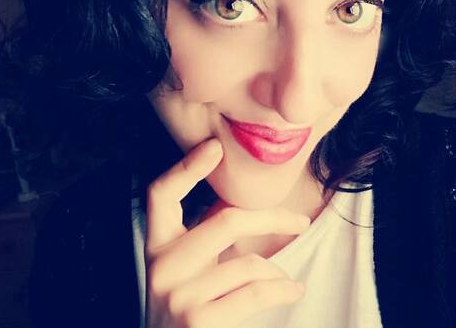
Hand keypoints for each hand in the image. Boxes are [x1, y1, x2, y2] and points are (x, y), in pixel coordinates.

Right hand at [144, 138, 309, 327]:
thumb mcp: (191, 267)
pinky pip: (255, 291)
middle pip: (226, 221)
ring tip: (284, 280)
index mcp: (156, 246)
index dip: (185, 167)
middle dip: (272, 218)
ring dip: (276, 271)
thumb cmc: (192, 307)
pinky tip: (293, 289)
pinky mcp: (198, 323)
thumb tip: (241, 192)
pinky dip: (283, 289)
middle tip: (300, 221)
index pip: (160, 195)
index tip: (214, 146)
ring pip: (247, 262)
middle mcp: (160, 268)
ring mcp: (177, 296)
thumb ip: (207, 233)